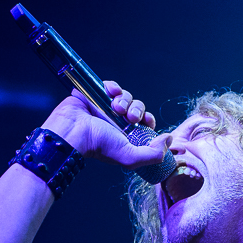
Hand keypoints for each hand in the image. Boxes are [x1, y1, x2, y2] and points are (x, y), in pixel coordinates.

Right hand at [41, 81, 163, 168]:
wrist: (74, 132)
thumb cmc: (98, 146)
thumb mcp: (130, 156)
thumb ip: (153, 154)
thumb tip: (169, 139)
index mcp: (125, 135)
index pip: (144, 123)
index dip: (148, 119)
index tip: (146, 121)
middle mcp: (116, 121)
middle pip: (137, 107)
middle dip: (137, 110)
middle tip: (130, 117)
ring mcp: (105, 107)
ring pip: (126, 96)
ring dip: (125, 100)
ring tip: (116, 108)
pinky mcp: (96, 95)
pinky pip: (111, 86)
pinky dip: (113, 86)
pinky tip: (111, 92)